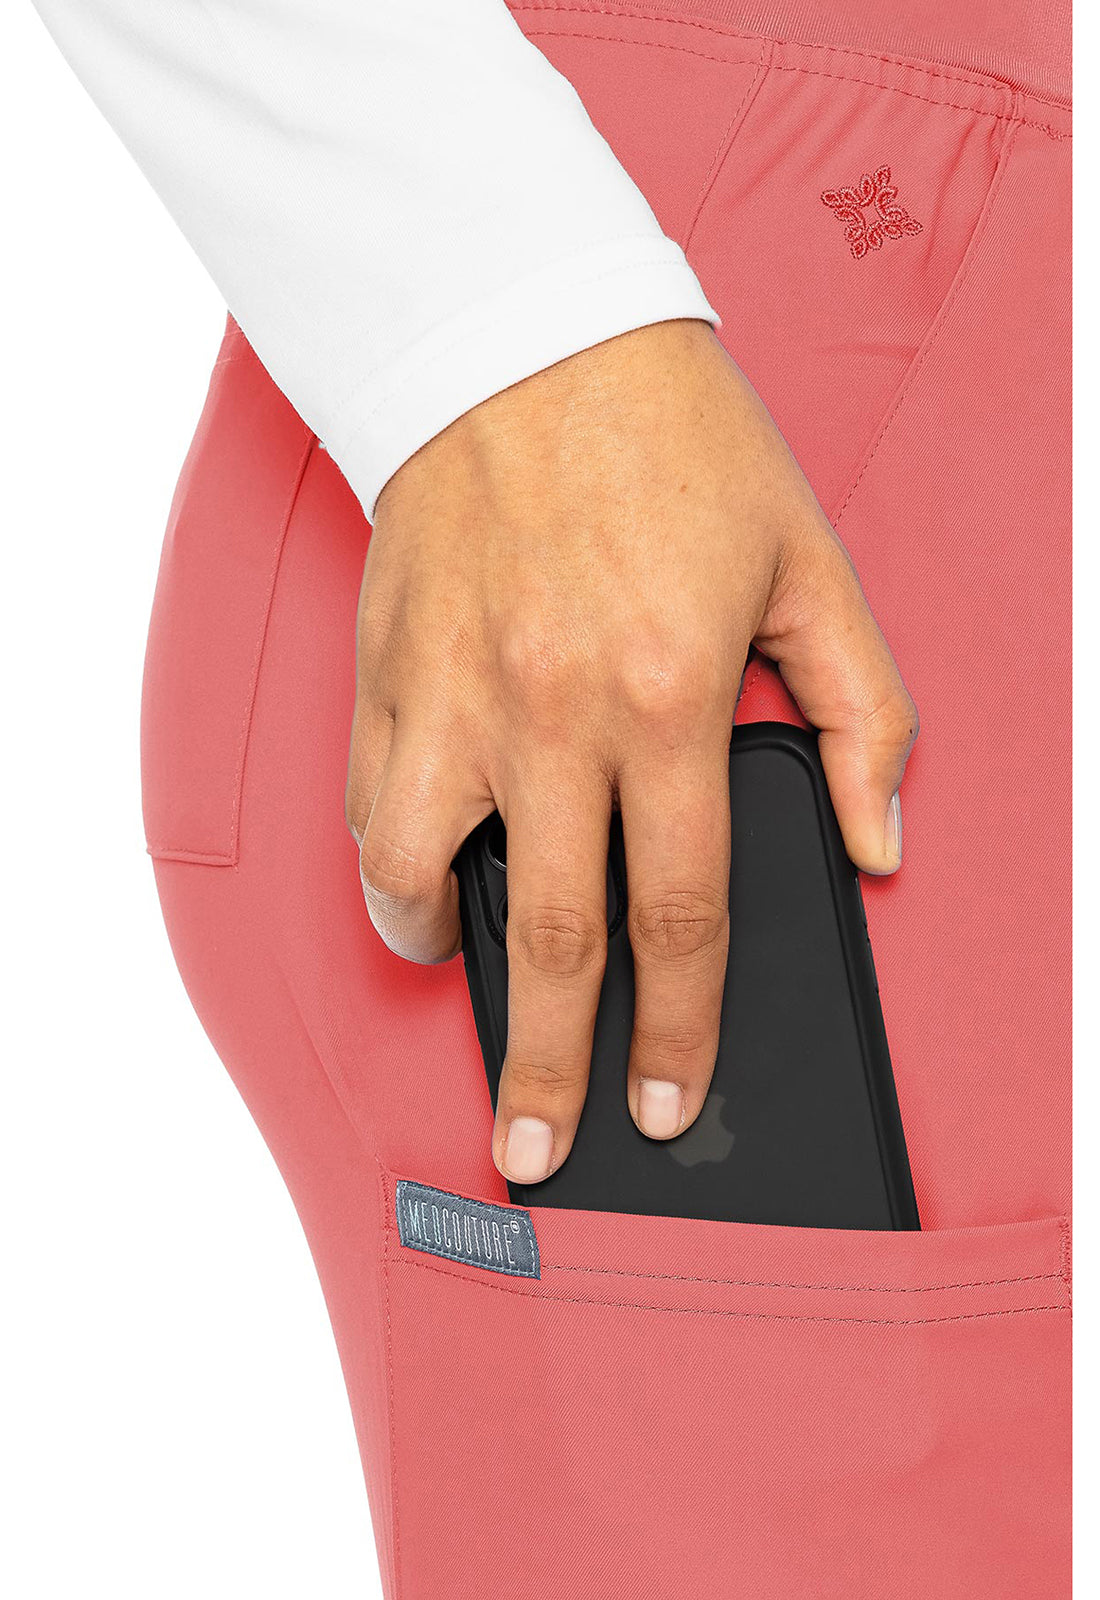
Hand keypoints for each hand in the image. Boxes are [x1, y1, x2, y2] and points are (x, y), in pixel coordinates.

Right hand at [345, 319, 916, 1183]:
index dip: (676, 1034)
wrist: (523, 338)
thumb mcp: (811, 565)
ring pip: (423, 882)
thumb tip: (877, 842)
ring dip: (442, 959)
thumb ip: (863, 714)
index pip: (679, 917)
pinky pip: (369, 807)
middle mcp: (554, 715)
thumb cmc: (673, 443)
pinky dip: (390, 865)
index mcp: (670, 698)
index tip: (663, 1102)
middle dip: (550, 1071)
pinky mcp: (387, 671)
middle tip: (539, 1148)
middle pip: (554, 941)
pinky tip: (419, 873)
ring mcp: (456, 697)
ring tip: (464, 979)